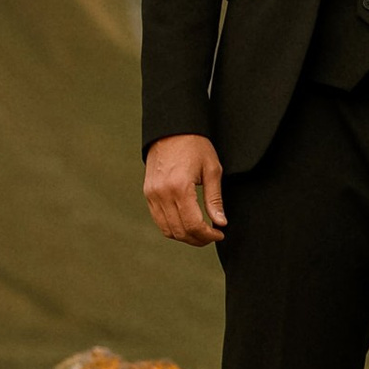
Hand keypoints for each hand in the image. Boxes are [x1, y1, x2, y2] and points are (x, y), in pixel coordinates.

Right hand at [144, 132, 227, 246]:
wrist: (171, 129)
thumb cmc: (195, 146)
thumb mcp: (212, 170)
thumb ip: (214, 199)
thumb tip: (220, 223)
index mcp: (179, 188)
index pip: (193, 225)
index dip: (207, 235)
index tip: (219, 234)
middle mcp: (162, 194)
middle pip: (179, 231)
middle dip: (198, 239)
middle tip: (212, 236)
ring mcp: (152, 195)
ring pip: (167, 229)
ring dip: (185, 236)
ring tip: (200, 233)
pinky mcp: (148, 193)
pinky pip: (158, 219)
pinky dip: (172, 227)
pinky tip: (186, 224)